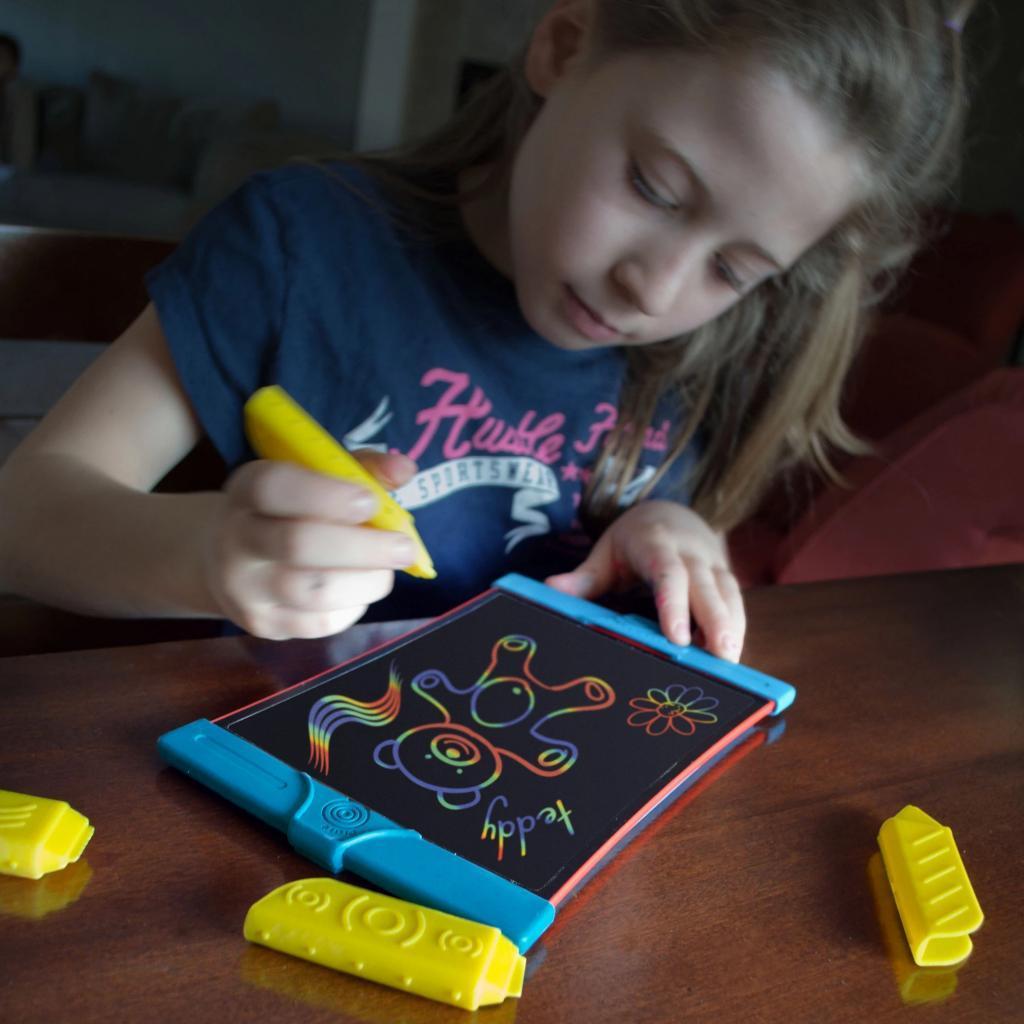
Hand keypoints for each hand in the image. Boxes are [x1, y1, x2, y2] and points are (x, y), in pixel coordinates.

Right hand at [202, 450, 418, 639]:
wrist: (227, 558)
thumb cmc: (287, 509)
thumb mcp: (314, 477)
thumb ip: (360, 469)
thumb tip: (404, 469)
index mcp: (248, 489)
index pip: (274, 488)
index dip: (326, 495)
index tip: (369, 502)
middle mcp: (238, 538)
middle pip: (298, 545)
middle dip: (363, 548)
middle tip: (404, 548)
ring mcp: (245, 588)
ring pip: (314, 593)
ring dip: (366, 581)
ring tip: (387, 570)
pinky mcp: (264, 624)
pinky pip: (320, 623)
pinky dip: (354, 606)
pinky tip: (361, 589)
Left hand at [545, 500, 745, 660]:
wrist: (671, 513)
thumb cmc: (634, 540)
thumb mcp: (607, 552)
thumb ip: (584, 576)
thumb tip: (551, 588)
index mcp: (657, 542)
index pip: (668, 573)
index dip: (674, 604)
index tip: (678, 637)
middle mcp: (690, 552)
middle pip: (706, 586)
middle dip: (716, 620)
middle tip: (722, 656)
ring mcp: (713, 563)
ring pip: (728, 594)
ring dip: (733, 627)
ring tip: (732, 661)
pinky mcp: (726, 576)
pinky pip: (735, 601)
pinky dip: (736, 627)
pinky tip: (731, 656)